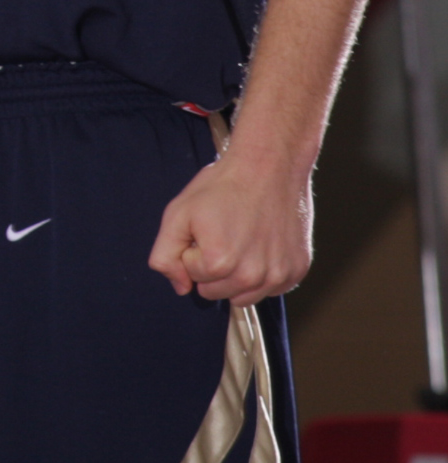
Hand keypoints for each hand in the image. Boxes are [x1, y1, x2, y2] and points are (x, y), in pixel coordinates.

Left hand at [148, 146, 313, 305]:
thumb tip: (180, 287)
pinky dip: (261, 273)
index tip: (204, 229)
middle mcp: (252, 276)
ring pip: (242, 296)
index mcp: (219, 263)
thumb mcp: (178, 213)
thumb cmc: (223, 186)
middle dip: (212, 267)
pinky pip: (269, 289)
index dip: (192, 251)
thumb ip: (165, 255)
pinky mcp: (297, 271)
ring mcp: (278, 276)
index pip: (192, 277)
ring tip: (240, 240)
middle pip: (216, 292)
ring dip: (236, 275)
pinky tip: (260, 245)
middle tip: (221, 234)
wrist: (268, 166)